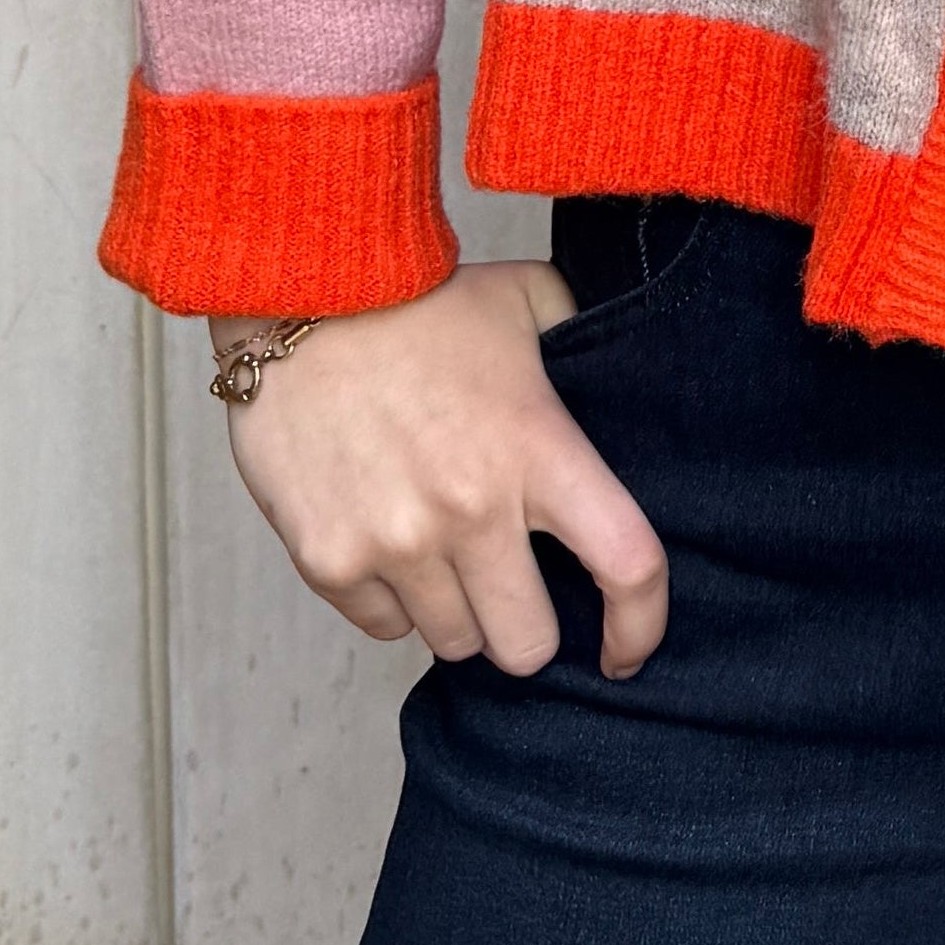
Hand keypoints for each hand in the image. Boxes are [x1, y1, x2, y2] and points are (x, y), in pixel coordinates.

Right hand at [211, 259, 670, 682]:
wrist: (303, 295)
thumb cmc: (419, 298)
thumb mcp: (527, 298)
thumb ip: (578, 339)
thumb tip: (608, 374)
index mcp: (540, 449)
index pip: (627, 565)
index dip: (640, 624)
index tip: (625, 650)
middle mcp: (474, 509)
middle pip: (528, 645)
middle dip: (526, 626)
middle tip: (510, 585)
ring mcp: (397, 541)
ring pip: (453, 643)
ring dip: (457, 609)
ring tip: (440, 544)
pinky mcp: (329, 559)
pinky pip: (383, 624)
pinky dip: (392, 599)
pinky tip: (386, 538)